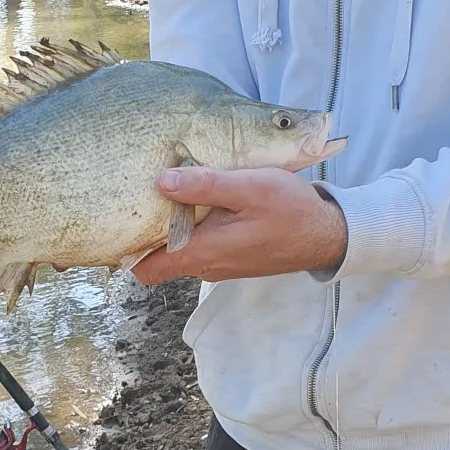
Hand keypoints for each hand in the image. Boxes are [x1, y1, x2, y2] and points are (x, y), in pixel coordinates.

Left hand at [132, 166, 347, 286]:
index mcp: (204, 252)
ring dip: (173, 225)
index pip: (146, 269)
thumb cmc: (290, 211)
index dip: (127, 248)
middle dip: (148, 230)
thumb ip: (205, 185)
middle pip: (159, 257)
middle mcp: (207, 265)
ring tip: (169, 190)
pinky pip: (201, 245)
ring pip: (180, 249)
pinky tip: (200, 199)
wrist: (328, 234)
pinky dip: (193, 226)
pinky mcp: (233, 255)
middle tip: (141, 194)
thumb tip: (161, 180)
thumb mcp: (248, 188)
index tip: (122, 218)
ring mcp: (220, 263)